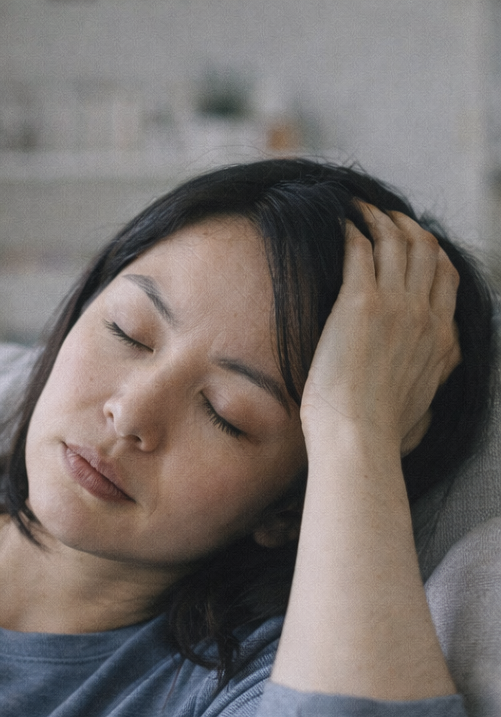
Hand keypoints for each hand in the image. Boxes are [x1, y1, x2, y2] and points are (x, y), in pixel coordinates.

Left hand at [300, 202, 460, 455]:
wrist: (358, 437)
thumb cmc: (379, 436)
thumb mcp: (422, 412)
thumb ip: (426, 393)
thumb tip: (423, 406)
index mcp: (442, 339)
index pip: (445, 278)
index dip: (431, 253)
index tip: (414, 242)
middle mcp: (425, 315)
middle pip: (426, 251)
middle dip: (406, 226)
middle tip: (384, 216)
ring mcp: (396, 305)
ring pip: (397, 242)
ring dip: (380, 219)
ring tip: (361, 210)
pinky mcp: (361, 302)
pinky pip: (360, 249)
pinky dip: (353, 229)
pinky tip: (339, 222)